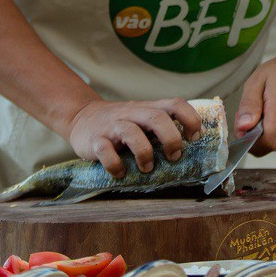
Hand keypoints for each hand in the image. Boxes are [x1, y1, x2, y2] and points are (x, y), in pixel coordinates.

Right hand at [65, 98, 202, 177]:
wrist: (81, 118)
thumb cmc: (120, 123)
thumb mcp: (142, 118)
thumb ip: (161, 127)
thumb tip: (192, 150)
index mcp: (147, 108)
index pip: (175, 103)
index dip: (190, 119)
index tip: (194, 138)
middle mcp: (132, 113)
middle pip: (156, 117)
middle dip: (171, 138)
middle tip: (174, 157)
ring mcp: (112, 126)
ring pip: (131, 132)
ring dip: (145, 152)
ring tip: (148, 168)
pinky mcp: (95, 140)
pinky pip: (105, 150)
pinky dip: (115, 164)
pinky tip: (120, 172)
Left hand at [236, 53, 275, 154]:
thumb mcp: (259, 79)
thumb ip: (249, 105)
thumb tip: (242, 129)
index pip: (266, 143)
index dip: (248, 140)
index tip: (242, 125)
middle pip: (266, 144)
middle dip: (253, 134)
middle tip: (253, 110)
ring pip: (272, 143)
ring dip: (263, 131)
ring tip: (266, 107)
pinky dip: (272, 130)